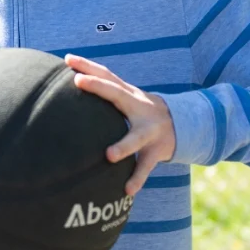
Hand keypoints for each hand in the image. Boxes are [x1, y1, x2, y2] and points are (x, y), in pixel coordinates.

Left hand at [65, 54, 175, 195]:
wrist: (181, 123)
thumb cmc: (139, 110)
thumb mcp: (125, 97)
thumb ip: (103, 90)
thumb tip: (69, 80)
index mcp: (128, 94)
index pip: (106, 75)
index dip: (88, 65)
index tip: (68, 59)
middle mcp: (138, 107)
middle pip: (118, 94)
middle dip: (98, 86)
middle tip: (78, 80)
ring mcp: (149, 130)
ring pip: (136, 138)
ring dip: (124, 146)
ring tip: (109, 156)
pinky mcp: (156, 151)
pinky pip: (146, 166)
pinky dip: (137, 178)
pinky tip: (127, 190)